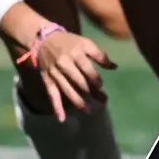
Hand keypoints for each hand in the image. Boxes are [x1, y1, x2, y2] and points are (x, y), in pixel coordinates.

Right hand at [2, 4, 116, 121]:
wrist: (44, 40)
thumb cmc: (70, 42)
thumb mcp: (85, 43)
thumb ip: (100, 55)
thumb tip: (114, 67)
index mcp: (75, 52)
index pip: (87, 68)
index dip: (95, 78)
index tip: (101, 85)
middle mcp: (64, 63)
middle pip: (79, 81)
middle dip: (91, 92)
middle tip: (103, 100)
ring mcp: (55, 73)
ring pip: (67, 90)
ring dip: (78, 101)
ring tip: (88, 111)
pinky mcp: (47, 80)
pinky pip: (52, 95)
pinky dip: (57, 107)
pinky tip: (62, 119)